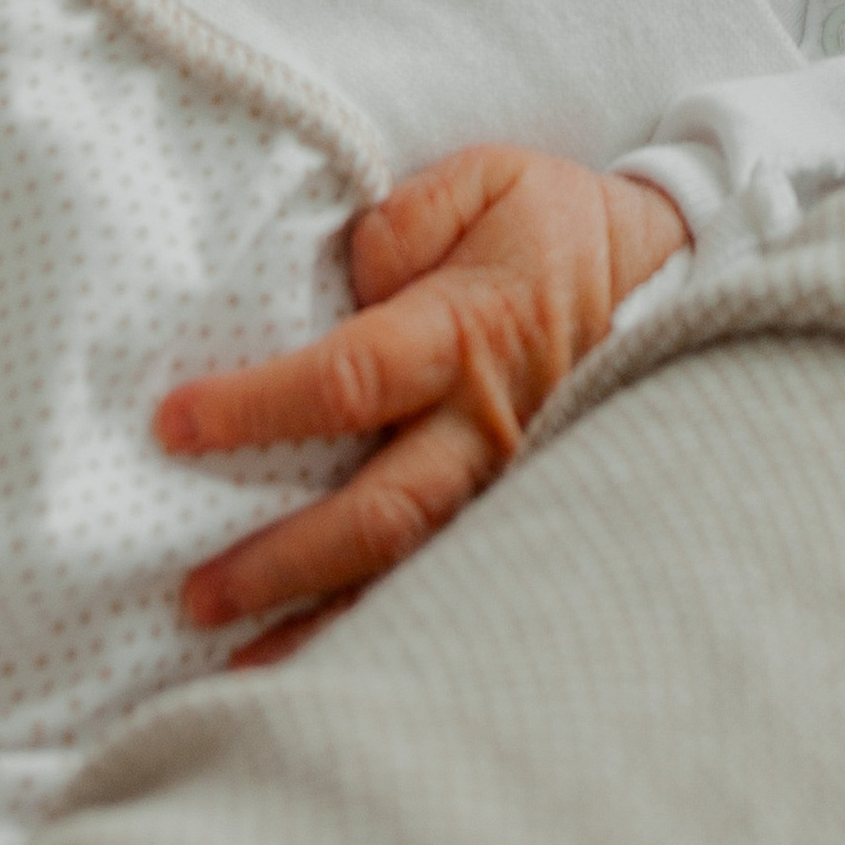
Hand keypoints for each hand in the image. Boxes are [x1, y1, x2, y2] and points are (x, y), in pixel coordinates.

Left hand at [155, 145, 687, 661]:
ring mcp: (505, 482)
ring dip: (323, 620)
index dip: (258, 406)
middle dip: (283, 558)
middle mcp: (484, 424)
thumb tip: (349, 268)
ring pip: (412, 569)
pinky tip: (318, 667)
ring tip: (237, 665)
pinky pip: (445, 582)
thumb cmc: (555, 227)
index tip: (173, 424)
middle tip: (193, 593)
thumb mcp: (491, 177)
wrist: (671, 278)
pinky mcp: (516, 515)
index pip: (349, 380)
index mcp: (465, 331)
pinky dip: (381, 630)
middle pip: (377, 509)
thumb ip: (408, 214)